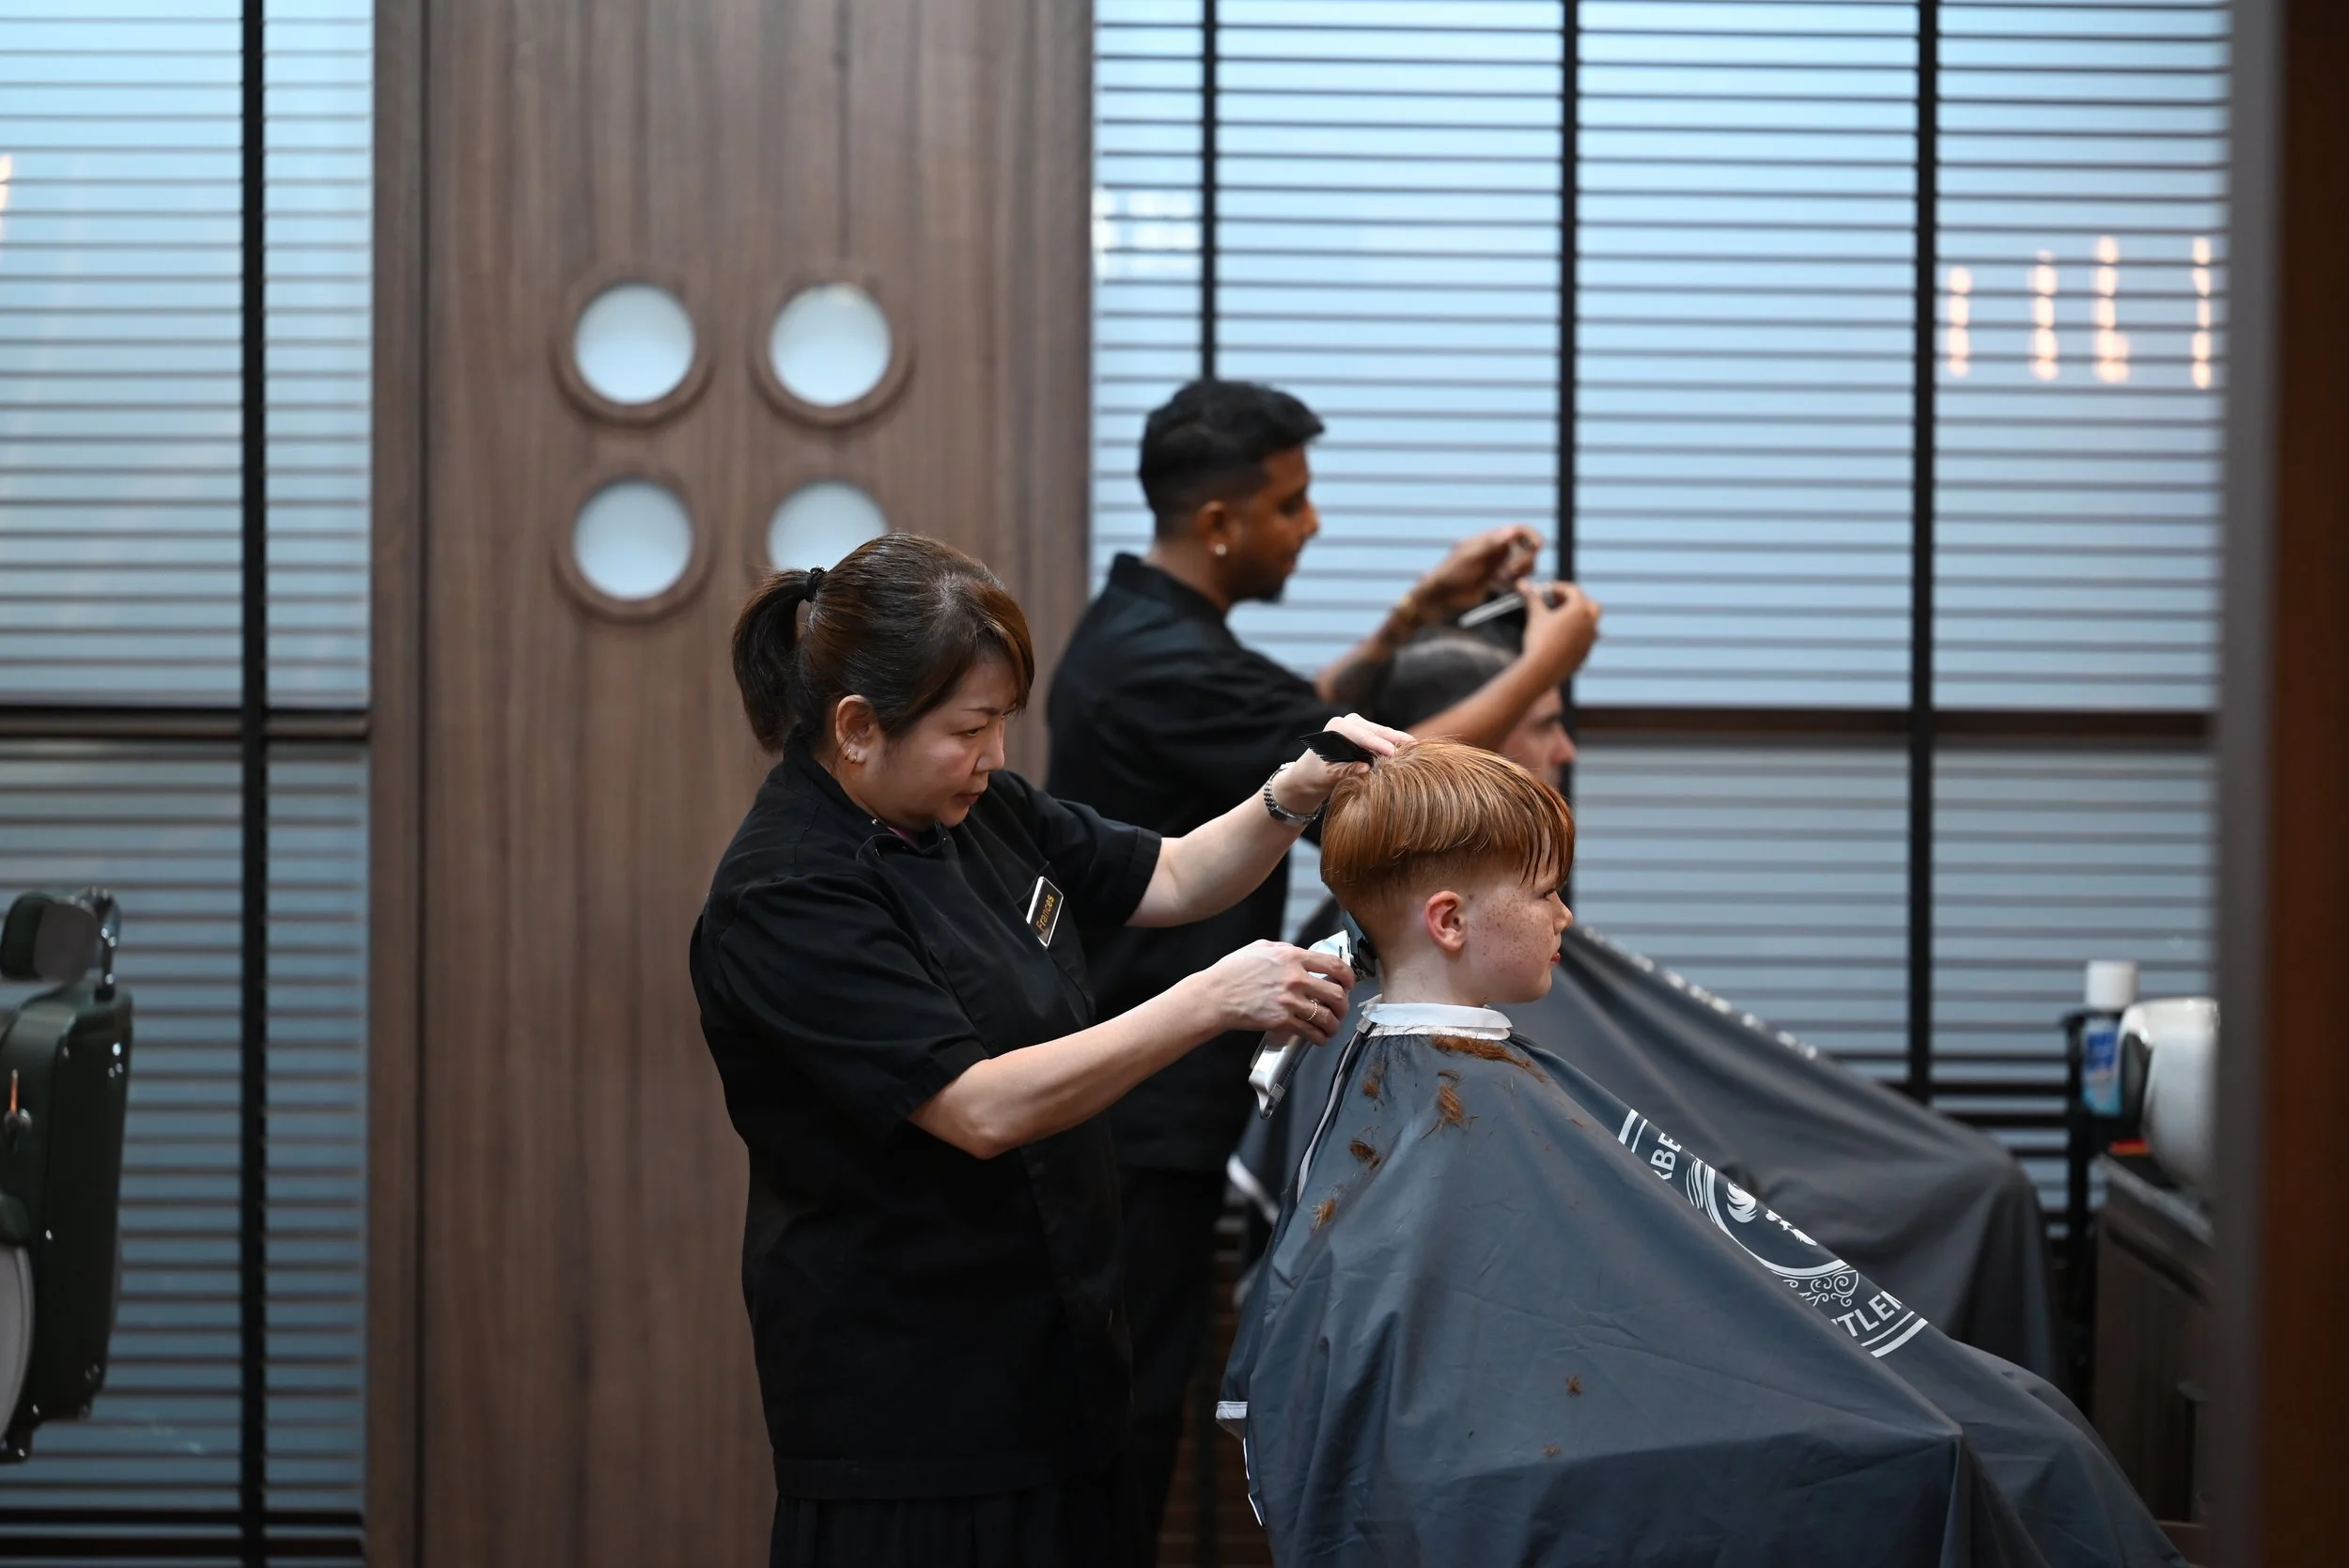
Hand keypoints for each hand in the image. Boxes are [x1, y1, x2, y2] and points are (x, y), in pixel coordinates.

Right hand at [1195, 940, 1354, 1042]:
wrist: (1215, 996)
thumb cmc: (1232, 971)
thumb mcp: (1260, 948)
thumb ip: (1285, 949)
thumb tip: (1302, 954)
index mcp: (1292, 957)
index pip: (1333, 964)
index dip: (1348, 976)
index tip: (1349, 983)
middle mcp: (1295, 978)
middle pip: (1336, 993)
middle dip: (1344, 1004)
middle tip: (1341, 1008)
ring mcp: (1289, 1001)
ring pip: (1327, 1016)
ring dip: (1334, 1024)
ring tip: (1332, 1027)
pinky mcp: (1281, 1021)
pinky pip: (1310, 1032)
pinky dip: (1320, 1038)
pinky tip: (1319, 1038)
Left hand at [1270, 712, 1410, 815]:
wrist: (1309, 774)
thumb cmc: (1316, 775)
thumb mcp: (1329, 775)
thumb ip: (1347, 770)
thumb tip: (1366, 767)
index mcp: (1337, 728)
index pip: (1363, 736)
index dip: (1380, 745)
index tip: (1394, 754)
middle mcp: (1349, 721)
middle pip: (1377, 730)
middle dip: (1396, 739)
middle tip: (1416, 746)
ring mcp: (1358, 725)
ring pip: (1382, 732)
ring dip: (1398, 740)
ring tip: (1418, 748)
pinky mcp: (1365, 732)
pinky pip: (1382, 736)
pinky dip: (1394, 743)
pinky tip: (1409, 749)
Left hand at [1404, 525, 1544, 622]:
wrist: (1440, 597)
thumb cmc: (1450, 574)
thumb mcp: (1470, 558)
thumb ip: (1491, 545)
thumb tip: (1512, 530)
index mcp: (1491, 539)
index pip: (1519, 531)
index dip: (1532, 536)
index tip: (1539, 546)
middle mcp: (1497, 550)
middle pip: (1526, 550)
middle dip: (1525, 561)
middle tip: (1510, 574)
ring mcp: (1498, 565)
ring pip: (1523, 566)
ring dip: (1520, 573)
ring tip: (1502, 581)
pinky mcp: (1497, 581)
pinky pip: (1515, 580)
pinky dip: (1515, 584)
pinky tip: (1501, 587)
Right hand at [1517, 578, 1601, 680]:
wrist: (1543, 669)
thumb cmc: (1540, 639)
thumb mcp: (1535, 615)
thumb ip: (1532, 597)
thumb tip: (1522, 583)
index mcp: (1580, 609)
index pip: (1573, 590)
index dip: (1557, 588)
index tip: (1544, 590)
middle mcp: (1590, 623)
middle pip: (1590, 605)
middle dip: (1575, 601)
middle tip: (1557, 603)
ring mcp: (1590, 640)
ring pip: (1590, 624)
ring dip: (1577, 619)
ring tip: (1558, 621)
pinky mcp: (1585, 655)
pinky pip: (1584, 641)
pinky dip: (1575, 635)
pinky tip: (1559, 638)